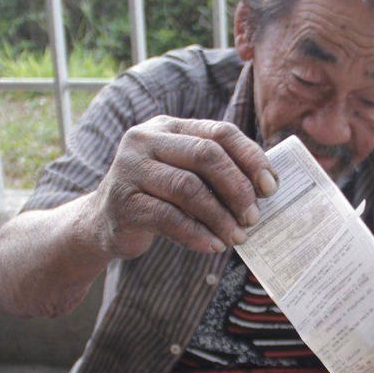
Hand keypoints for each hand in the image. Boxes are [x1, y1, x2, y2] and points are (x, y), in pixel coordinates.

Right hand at [90, 116, 278, 258]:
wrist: (102, 223)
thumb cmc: (156, 198)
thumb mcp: (183, 174)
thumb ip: (216, 172)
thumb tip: (266, 187)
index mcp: (168, 127)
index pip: (219, 132)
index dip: (250, 158)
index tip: (271, 187)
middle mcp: (146, 140)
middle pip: (206, 155)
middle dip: (237, 188)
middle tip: (254, 217)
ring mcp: (130, 169)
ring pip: (188, 188)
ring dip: (220, 216)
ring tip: (237, 236)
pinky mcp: (123, 202)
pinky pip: (169, 218)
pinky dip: (197, 234)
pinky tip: (212, 245)